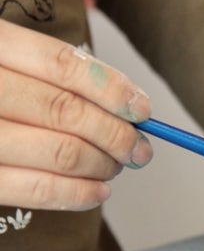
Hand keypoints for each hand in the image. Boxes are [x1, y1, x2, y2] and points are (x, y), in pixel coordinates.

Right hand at [0, 19, 152, 210]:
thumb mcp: (1, 56)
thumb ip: (48, 68)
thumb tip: (125, 102)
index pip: (62, 65)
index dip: (112, 89)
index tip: (142, 109)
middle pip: (66, 112)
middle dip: (117, 134)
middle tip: (140, 148)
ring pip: (59, 152)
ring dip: (104, 164)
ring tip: (118, 166)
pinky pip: (34, 190)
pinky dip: (77, 194)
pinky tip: (98, 191)